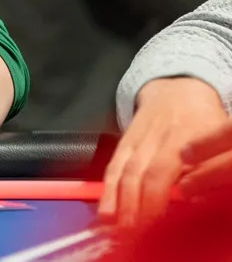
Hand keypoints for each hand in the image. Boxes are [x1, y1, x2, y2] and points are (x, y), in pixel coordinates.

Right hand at [98, 77, 226, 226]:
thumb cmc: (205, 118)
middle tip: (135, 236)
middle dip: (135, 208)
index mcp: (181, 137)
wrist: (177, 88)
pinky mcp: (124, 143)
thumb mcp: (219, 137)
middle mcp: (154, 139)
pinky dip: (107, 191)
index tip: (157, 223)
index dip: (156, 198)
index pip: (161, 171)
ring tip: (118, 230)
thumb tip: (199, 198)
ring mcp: (136, 141)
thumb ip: (210, 166)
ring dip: (119, 203)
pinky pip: (112, 167)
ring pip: (123, 172)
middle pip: (138, 175)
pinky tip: (105, 212)